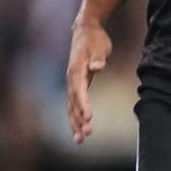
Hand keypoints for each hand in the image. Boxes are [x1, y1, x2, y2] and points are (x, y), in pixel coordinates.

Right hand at [66, 19, 112, 144]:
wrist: (85, 30)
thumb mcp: (100, 46)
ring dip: (75, 123)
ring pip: (71, 107)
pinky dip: (76, 118)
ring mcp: (72, 83)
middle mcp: (71, 79)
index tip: (89, 117)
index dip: (83, 104)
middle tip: (86, 134)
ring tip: (80, 140)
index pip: (79, 90)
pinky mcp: (76, 86)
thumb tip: (97, 67)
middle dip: (79, 119)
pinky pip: (73, 105)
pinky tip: (79, 131)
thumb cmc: (94, 39)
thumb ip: (98, 58)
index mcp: (76, 70)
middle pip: (73, 103)